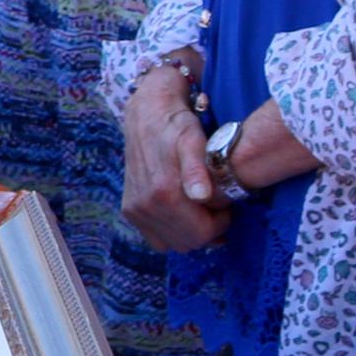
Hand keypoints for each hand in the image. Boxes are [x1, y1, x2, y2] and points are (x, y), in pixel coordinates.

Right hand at [117, 68, 229, 254]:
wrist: (146, 113)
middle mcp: (144, 206)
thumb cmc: (177, 126)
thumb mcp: (194, 141)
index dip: (219, 224)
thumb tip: (201, 196)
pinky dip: (172, 230)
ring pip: (171, 243)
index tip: (225, 205)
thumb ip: (197, 169)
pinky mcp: (129, 209)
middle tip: (215, 206)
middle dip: (206, 229)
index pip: (200, 234)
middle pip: (186, 242)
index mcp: (163, 194)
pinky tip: (183, 210)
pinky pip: (155, 237)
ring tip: (200, 207)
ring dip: (189, 231)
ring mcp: (134, 210)